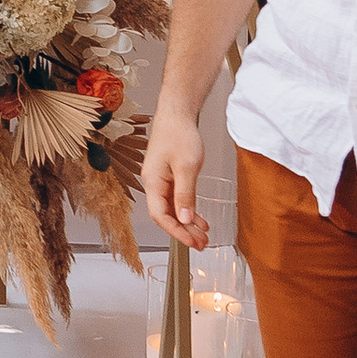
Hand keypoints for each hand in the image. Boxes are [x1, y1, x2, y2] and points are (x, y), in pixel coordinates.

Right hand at [140, 104, 209, 245]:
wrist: (177, 113)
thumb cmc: (179, 134)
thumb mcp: (186, 167)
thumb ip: (185, 195)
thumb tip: (184, 219)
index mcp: (153, 182)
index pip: (161, 216)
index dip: (177, 232)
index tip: (192, 243)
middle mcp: (153, 183)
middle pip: (166, 215)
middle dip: (184, 232)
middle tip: (201, 244)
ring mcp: (161, 180)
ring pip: (173, 208)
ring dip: (187, 223)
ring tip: (203, 235)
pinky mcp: (169, 176)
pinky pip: (177, 199)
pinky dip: (188, 210)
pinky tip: (199, 218)